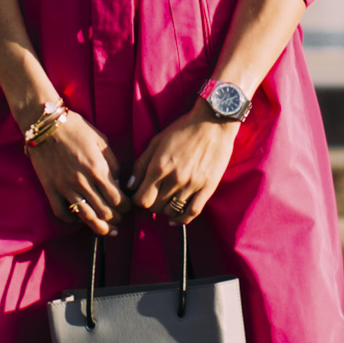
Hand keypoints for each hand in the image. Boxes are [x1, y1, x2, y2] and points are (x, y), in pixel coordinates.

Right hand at [28, 110, 125, 235]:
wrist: (46, 125)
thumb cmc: (76, 128)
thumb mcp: (102, 140)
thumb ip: (113, 163)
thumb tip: (118, 183)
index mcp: (98, 169)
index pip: (117, 199)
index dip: (126, 207)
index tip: (128, 207)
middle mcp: (83, 182)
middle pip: (104, 211)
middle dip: (116, 219)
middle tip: (119, 220)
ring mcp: (65, 187)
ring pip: (86, 216)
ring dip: (99, 227)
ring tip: (106, 231)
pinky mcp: (50, 189)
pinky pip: (62, 212)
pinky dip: (72, 220)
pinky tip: (80, 219)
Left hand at [130, 109, 238, 223]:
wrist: (213, 123)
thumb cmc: (183, 129)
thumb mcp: (156, 142)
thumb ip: (141, 164)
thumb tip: (130, 186)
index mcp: (159, 166)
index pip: (141, 198)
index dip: (137, 199)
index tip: (140, 194)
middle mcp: (174, 178)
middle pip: (154, 207)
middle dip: (150, 204)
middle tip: (153, 196)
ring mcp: (192, 185)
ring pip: (171, 212)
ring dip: (165, 209)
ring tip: (165, 201)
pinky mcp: (207, 188)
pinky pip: (192, 212)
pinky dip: (181, 220)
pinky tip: (175, 218)